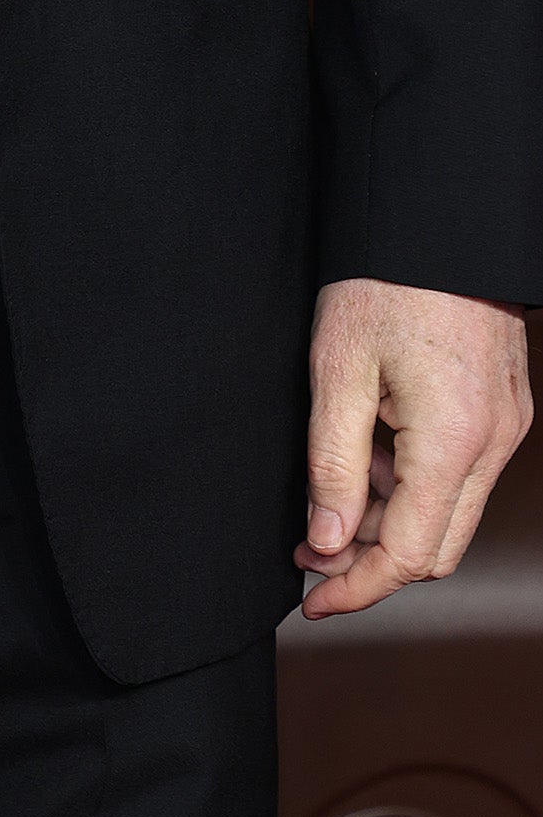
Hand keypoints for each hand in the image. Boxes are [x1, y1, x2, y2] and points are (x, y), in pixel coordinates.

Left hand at [296, 276, 530, 618]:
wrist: (436, 216)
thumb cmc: (384, 280)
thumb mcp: (339, 371)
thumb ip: (334, 467)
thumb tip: (328, 545)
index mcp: (454, 441)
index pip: (412, 556)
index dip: (359, 588)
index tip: (313, 600)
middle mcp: (493, 443)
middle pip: (440, 548)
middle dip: (373, 563)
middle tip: (311, 556)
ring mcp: (505, 425)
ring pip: (452, 512)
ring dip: (392, 521)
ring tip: (329, 499)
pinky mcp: (502, 407)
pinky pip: (462, 473)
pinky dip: (415, 483)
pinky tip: (369, 458)